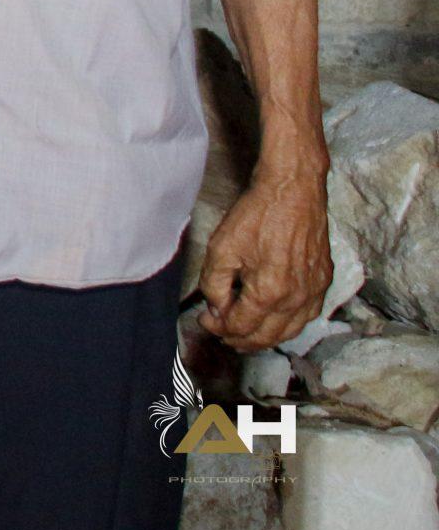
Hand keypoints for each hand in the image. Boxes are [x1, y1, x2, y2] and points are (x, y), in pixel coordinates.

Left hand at [198, 159, 331, 350]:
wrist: (293, 190)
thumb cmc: (258, 214)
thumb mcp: (221, 248)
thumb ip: (215, 284)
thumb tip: (217, 308)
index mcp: (270, 292)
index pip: (241, 326)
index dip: (219, 327)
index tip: (205, 320)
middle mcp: (297, 298)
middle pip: (268, 336)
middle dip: (241, 340)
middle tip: (222, 333)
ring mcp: (315, 291)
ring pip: (291, 331)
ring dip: (266, 337)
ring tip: (245, 334)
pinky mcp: (324, 280)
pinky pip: (308, 315)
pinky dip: (289, 324)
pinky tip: (276, 320)